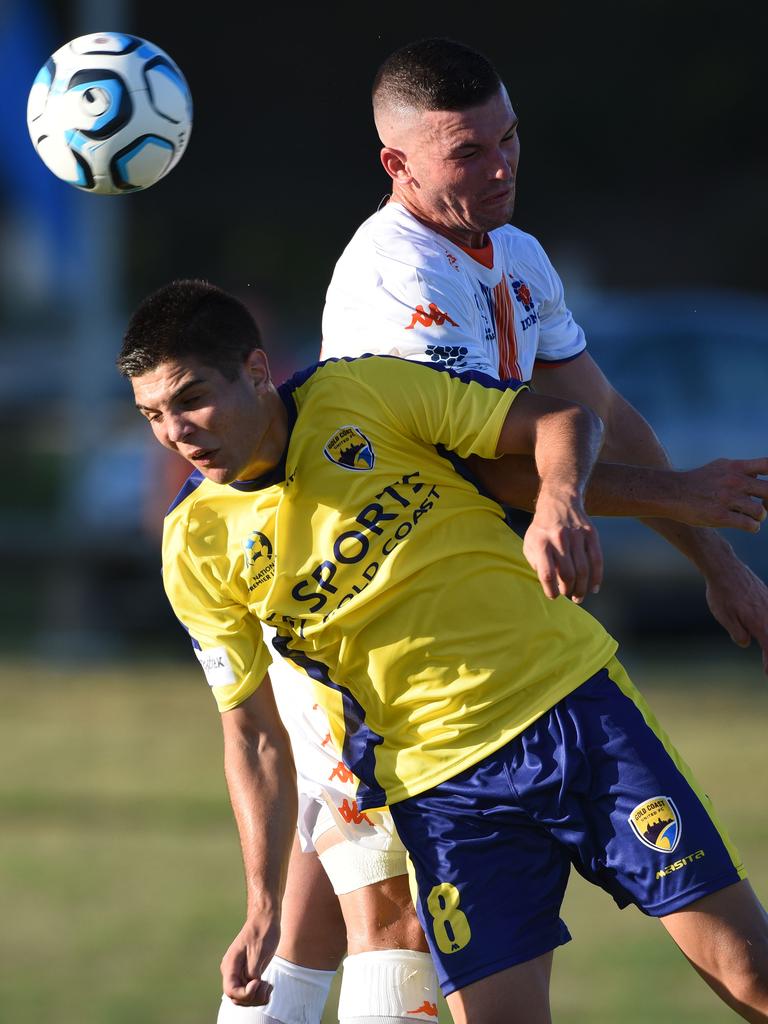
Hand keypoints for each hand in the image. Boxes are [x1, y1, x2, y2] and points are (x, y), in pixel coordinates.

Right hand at [220, 914, 280, 1005]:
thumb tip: (250, 986)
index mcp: (230, 964)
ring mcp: (239, 973)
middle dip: (253, 997)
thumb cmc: (263, 932)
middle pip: (237, 998)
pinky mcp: (247, 973)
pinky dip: (260, 993)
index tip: (258, 982)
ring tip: (269, 985)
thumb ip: (251, 973)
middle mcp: (231, 971)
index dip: (245, 993)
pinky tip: (268, 985)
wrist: (266, 918)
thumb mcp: (258, 953)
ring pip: (244, 997)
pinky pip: (250, 992)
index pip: (231, 991)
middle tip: (267, 985)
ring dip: (257, 997)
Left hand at [523, 490, 603, 603]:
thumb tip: (547, 583)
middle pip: (567, 574)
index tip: (553, 596)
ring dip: (582, 588)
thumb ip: (535, 563)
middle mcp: (559, 539)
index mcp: (541, 543)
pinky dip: (597, 577)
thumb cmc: (542, 529)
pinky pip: (597, 560)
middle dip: (568, 590)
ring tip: (579, 596)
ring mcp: (577, 536)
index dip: (551, 590)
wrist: (559, 502)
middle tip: (568, 596)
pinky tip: (594, 587)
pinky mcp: (591, 534)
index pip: (547, 574)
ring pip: (583, 569)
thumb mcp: (530, 543)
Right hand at [674, 458, 767, 530]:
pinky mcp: (720, 517)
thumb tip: (759, 473)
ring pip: (761, 512)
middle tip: (764, 506)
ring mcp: (727, 499)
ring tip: (752, 517)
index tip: (765, 488)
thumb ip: (741, 469)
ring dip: (760, 517)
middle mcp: (734, 481)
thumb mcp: (719, 466)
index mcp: (736, 467)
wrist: (672, 492)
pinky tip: (748, 525)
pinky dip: (753, 527)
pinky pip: (750, 525)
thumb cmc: (697, 480)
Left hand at [704, 559, 767, 673]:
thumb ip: (738, 634)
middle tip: (767, 665)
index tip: (767, 673)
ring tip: (765, 648)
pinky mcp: (767, 597)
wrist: (725, 568)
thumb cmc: (722, 594)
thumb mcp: (725, 617)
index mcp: (760, 623)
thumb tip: (746, 643)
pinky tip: (763, 628)